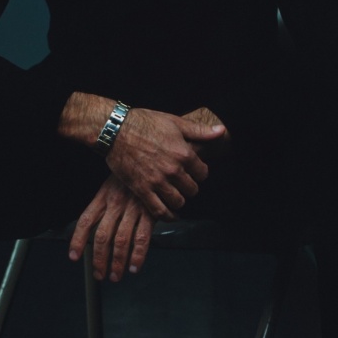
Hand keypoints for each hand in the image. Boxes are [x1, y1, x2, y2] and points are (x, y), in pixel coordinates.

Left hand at [68, 176, 154, 281]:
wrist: (154, 160)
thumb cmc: (131, 176)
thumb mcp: (111, 184)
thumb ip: (104, 205)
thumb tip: (93, 229)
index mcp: (103, 196)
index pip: (86, 220)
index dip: (78, 240)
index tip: (74, 256)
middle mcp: (116, 203)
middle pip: (102, 236)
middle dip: (99, 259)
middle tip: (99, 274)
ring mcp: (133, 208)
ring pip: (121, 241)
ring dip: (117, 262)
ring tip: (115, 276)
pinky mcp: (150, 212)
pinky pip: (142, 238)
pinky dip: (138, 256)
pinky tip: (134, 267)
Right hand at [106, 107, 225, 219]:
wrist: (116, 130)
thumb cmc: (145, 122)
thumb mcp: (175, 122)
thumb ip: (199, 131)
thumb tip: (221, 131)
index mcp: (184, 153)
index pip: (203, 174)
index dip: (200, 173)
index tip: (193, 172)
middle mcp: (173, 170)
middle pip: (192, 190)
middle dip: (190, 187)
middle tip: (183, 184)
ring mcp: (157, 182)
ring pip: (178, 202)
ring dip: (179, 200)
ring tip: (175, 195)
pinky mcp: (142, 190)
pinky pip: (159, 211)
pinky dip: (167, 216)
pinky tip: (169, 213)